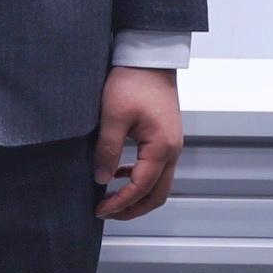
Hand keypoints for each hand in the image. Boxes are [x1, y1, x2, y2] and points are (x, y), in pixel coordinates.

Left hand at [94, 65, 182, 218]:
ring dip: (136, 195)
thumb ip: (108, 149)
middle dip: (132, 208)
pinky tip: (118, 174)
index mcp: (162, 147)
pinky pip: (156, 168)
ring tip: (109, 198)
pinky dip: (138, 178)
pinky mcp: (165, 139)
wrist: (149, 61)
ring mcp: (171, 146)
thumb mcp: (113, 116)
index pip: (141, 187)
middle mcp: (172, 150)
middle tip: (105, 212)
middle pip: (157, 193)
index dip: (120, 202)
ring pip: (158, 183)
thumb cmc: (132, 82)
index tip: (100, 210)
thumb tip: (100, 178)